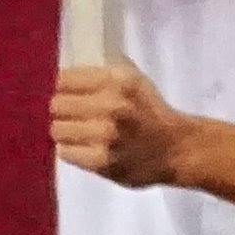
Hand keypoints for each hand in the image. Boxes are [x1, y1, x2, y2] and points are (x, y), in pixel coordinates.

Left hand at [51, 60, 199, 186]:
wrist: (178, 149)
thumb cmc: (151, 112)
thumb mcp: (134, 80)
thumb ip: (101, 74)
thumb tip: (62, 73)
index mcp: (118, 80)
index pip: (63, 79)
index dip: (63, 87)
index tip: (68, 94)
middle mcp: (112, 105)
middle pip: (56, 104)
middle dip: (62, 110)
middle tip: (73, 116)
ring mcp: (106, 134)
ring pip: (57, 129)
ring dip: (65, 132)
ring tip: (79, 134)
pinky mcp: (102, 160)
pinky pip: (65, 152)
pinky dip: (71, 150)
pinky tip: (85, 149)